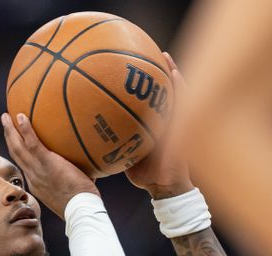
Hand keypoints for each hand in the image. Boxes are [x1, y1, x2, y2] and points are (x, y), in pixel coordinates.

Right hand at [2, 112, 97, 218]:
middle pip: (16, 154)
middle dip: (9, 138)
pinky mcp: (46, 163)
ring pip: (18, 148)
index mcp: (37, 184)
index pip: (24, 166)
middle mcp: (33, 176)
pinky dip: (25, 130)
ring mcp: (37, 171)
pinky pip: (32, 143)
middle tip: (6, 123)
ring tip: (6, 116)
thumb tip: (89, 167)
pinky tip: (21, 116)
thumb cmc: (82, 203)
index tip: (17, 142)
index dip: (19, 153)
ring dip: (10, 131)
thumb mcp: (71, 191)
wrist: (81, 210)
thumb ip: (74, 178)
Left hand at [125, 52, 192, 198]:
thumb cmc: (146, 174)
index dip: (138, 86)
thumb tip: (87, 139)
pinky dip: (180, 87)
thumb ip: (114, 143)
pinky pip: (183, 104)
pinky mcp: (185, 126)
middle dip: (153, 74)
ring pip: (174, 94)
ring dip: (170, 74)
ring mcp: (175, 123)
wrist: (165, 186)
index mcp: (150, 126)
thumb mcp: (126, 155)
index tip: (127, 68)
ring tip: (163, 56)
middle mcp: (163, 121)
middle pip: (159, 93)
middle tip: (142, 53)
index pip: (144, 101)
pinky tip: (175, 74)